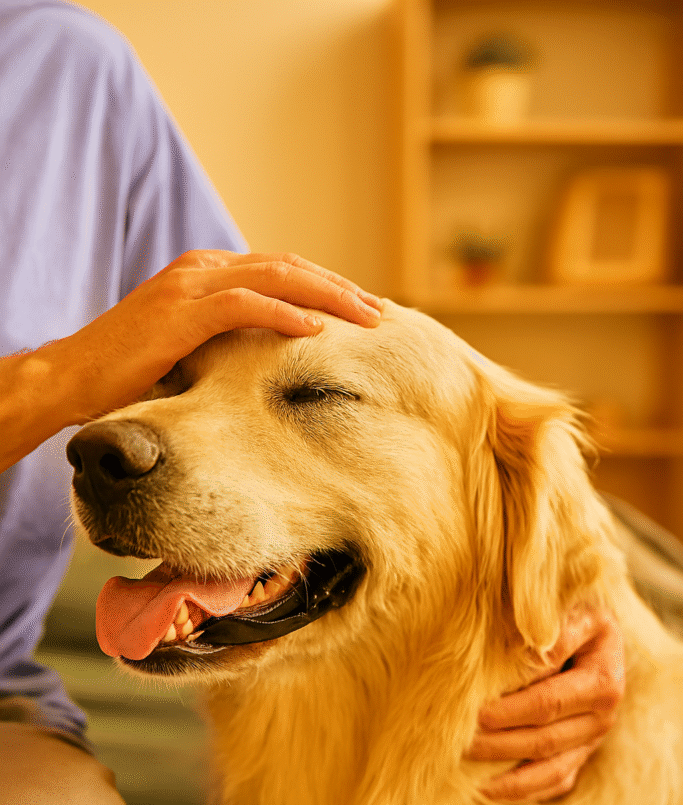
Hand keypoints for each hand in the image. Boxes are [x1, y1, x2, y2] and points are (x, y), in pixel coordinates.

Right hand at [60, 249, 381, 422]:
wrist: (71, 378)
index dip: (325, 286)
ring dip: (326, 296)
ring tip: (366, 319)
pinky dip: (284, 314)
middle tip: (381, 313)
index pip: (279, 269)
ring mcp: (189, 285)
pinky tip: (316, 331)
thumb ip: (227, 339)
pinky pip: (243, 305)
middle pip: (288, 265)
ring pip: (275, 276)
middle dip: (339, 287)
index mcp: (206, 272)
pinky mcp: (179, 313)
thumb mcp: (189, 346)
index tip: (362, 311)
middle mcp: (201, 268)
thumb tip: (273, 361)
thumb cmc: (129, 371)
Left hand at [467, 607, 624, 802]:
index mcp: (603, 677)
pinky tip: (481, 788)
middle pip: (543, 737)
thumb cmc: (563, 612)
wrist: (586, 624)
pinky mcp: (582, 755)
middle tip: (452, 736)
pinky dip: (517, 790)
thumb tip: (528, 654)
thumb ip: (545, 629)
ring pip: (547, 766)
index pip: (546, 700)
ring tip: (458, 763)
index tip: (467, 708)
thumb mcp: (562, 609)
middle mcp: (605, 713)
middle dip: (493, 740)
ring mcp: (594, 738)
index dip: (505, 708)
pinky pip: (552, 783)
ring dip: (500, 768)